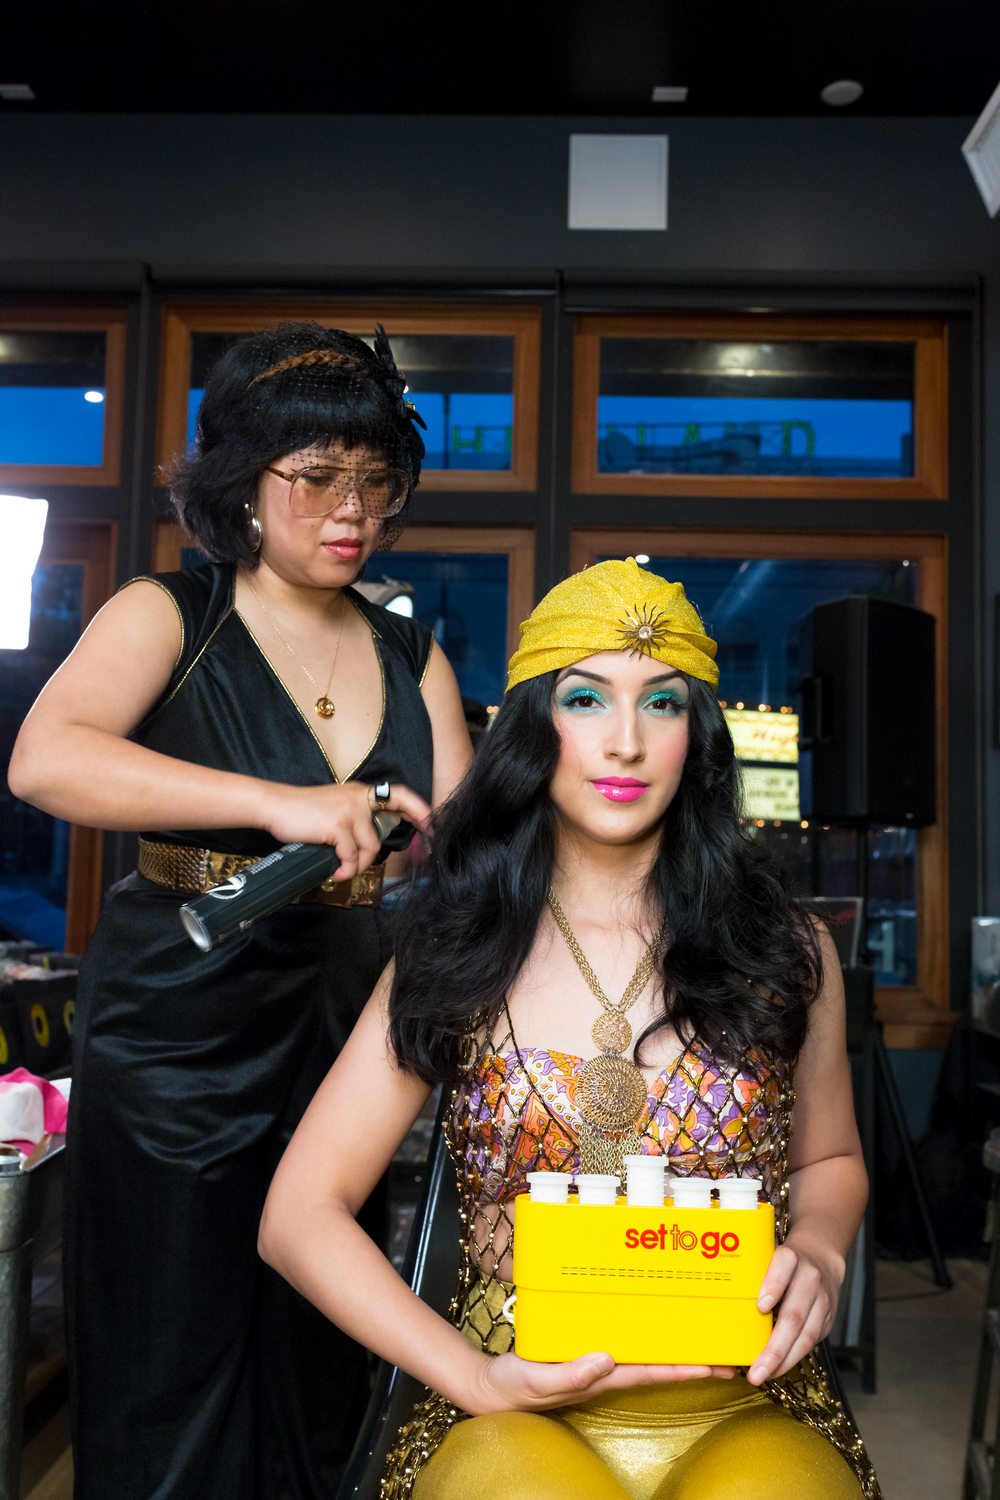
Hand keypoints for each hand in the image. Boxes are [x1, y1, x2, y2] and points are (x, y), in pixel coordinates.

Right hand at [260, 780, 431, 880]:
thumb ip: (354, 818)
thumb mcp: (334, 808)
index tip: (431, 822)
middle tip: (426, 841)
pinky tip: (338, 871)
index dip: (417, 806)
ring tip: (345, 868)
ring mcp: (349, 810)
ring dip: (359, 863)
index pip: (397, 793)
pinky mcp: (338, 825)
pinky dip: (346, 868)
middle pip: (393, 812)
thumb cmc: (301, 812)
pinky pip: (352, 856)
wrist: (274, 806)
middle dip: (416, 822)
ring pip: (371, 846)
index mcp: (359, 793)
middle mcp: (358, 798)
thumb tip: (370, 843)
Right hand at [465, 1350, 733, 1415]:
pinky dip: (638, 1333)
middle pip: (656, 1364)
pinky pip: (619, 1342)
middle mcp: (605, 1369)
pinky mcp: (581, 1349)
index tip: (717, 1364)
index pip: (652, 1372)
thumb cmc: (515, 1386)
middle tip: (725, 1350)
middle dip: (690, 1359)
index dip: (684, 1368)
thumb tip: (607, 1359)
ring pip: (641, 1353)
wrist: (489, 1387)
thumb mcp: (538, 1379)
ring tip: (697, 1334)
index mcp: (601, 1377)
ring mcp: (594, 1362)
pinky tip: (646, 1322)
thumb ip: (571, 1373)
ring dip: (669, 1347)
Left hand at [746, 1235, 843, 1384]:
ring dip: (783, 1361)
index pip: (784, 1267)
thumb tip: (718, 1293)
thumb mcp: (767, 1254)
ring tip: (763, 1375)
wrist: (822, 1259)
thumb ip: (752, 1270)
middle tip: (756, 1369)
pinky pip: (811, 1343)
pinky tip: (776, 1369)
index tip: (761, 1306)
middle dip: (774, 1348)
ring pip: (805, 1336)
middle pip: (793, 1315)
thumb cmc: (784, 1262)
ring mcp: (822, 1301)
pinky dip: (792, 1359)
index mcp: (790, 1258)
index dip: (773, 1286)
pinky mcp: (828, 1320)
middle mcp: (809, 1279)